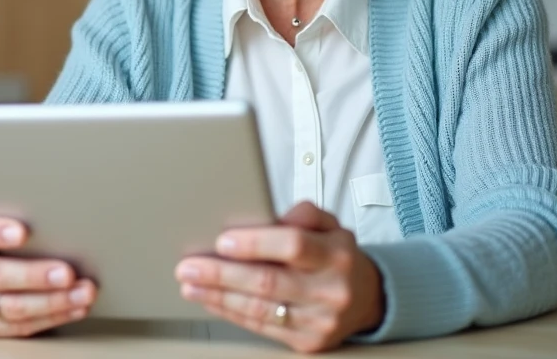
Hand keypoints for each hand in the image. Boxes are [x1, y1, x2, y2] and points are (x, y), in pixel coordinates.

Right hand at [0, 214, 97, 337]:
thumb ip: (27, 220)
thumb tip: (64, 222)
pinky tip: (76, 307)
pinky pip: (21, 326)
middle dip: (35, 275)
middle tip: (67, 272)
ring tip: (83, 292)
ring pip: (12, 307)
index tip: (23, 232)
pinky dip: (54, 317)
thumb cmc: (8, 234)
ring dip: (54, 301)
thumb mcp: (11, 219)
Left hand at [175, 202, 384, 353]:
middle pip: (269, 282)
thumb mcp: (330, 225)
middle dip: (222, 274)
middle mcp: (331, 290)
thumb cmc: (337, 255)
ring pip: (260, 310)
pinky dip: (231, 313)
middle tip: (189, 267)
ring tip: (190, 284)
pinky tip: (212, 301)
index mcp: (336, 254)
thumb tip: (264, 216)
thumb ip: (302, 214)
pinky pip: (262, 327)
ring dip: (218, 297)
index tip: (222, 241)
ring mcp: (320, 321)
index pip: (293, 246)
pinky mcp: (308, 342)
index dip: (255, 244)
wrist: (367, 299)